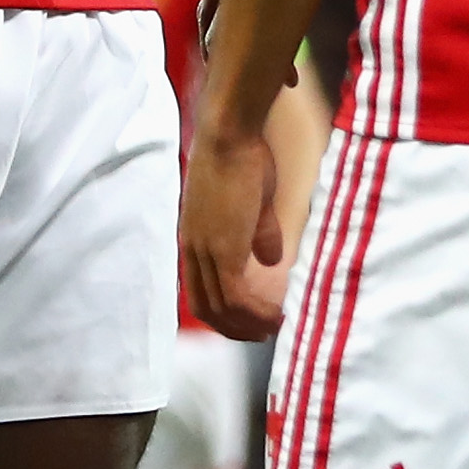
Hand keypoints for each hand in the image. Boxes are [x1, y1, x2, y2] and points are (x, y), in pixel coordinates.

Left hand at [180, 114, 290, 339]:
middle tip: (263, 334)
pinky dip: (255, 313)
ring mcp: (206, 252)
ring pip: (222, 308)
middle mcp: (193, 250)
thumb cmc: (241, 156)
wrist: (229, 135)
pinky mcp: (223, 250)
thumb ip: (259, 233)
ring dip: (249, 324)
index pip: (200, 291)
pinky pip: (236, 297)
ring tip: (274, 327)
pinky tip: (275, 315)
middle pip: (207, 308)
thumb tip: (272, 259)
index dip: (223, 313)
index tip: (248, 321)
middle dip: (235, 329)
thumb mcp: (251, 202)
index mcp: (194, 239)